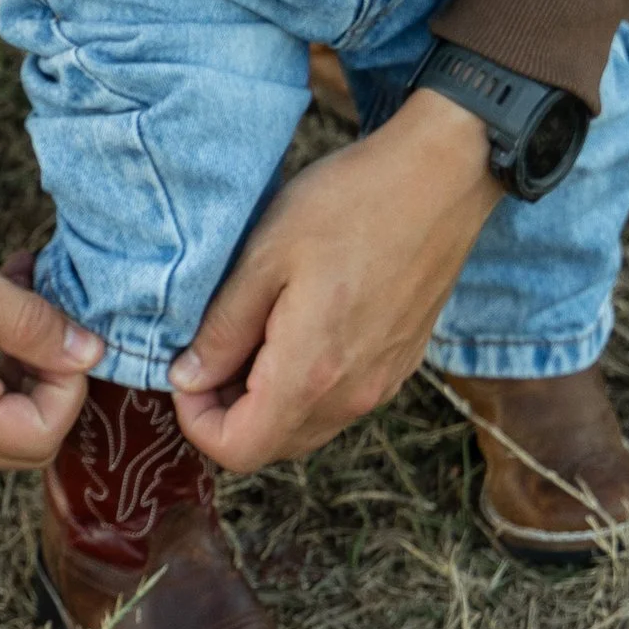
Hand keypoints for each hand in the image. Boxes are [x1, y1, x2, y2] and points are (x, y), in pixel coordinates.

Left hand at [168, 86, 500, 469]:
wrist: (441, 178)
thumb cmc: (349, 204)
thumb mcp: (265, 254)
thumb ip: (223, 328)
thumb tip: (188, 378)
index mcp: (310, 374)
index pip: (238, 450)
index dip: (196, 419)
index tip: (187, 367)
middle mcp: (351, 396)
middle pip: (271, 445)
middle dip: (228, 410)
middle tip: (215, 344)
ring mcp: (381, 384)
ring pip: (306, 426)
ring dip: (267, 399)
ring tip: (256, 328)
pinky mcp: (400, 364)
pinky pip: (339, 401)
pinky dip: (306, 383)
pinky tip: (300, 322)